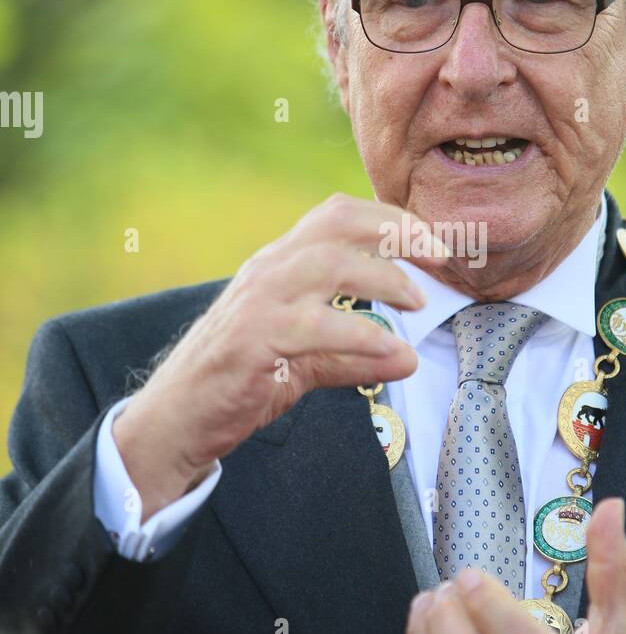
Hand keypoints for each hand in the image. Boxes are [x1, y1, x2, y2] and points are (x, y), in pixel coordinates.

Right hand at [114, 194, 446, 519]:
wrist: (175, 419)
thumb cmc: (238, 380)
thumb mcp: (304, 360)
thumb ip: (354, 353)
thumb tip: (408, 358)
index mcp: (280, 264)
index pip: (338, 215)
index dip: (392, 219)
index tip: (437, 241)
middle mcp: (268, 271)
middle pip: (338, 223)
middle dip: (398, 232)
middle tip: (443, 258)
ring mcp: (257, 303)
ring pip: (327, 264)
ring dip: (383, 277)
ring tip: (419, 302)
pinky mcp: (251, 341)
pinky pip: (314, 326)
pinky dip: (361, 335)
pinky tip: (393, 354)